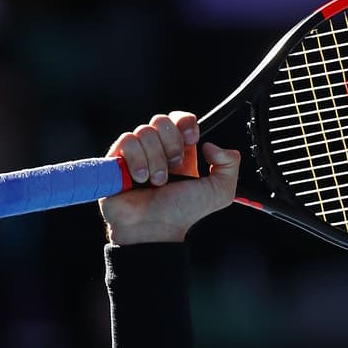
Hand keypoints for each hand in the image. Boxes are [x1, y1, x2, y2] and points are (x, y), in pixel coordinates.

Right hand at [99, 111, 240, 244]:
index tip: (191, 139)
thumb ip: (230, 164)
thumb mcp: (220, 192)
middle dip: (171, 145)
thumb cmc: (183, 212)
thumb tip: (210, 145)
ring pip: (144, 131)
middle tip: (174, 168)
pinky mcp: (117, 158)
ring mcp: (137, 153)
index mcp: (182, 152)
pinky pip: (126, 140)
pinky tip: (139, 180)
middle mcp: (158, 149)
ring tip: (156, 182)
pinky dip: (136, 161)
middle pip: (162, 121)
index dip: (185, 123)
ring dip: (155, 159)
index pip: (181, 119)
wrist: (155, 227)